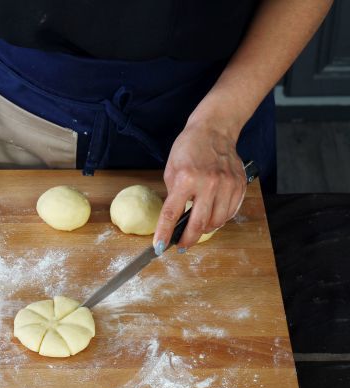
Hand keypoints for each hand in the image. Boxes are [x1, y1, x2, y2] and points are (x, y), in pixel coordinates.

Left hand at [153, 120, 245, 253]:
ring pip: (216, 222)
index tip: (159, 247)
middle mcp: (208, 182)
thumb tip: (174, 220)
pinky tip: (211, 217)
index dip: (165, 233)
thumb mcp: (171, 170)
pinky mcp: (239, 186)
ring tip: (196, 229)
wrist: (214, 130)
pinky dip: (219, 219)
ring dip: (204, 230)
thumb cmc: (189, 148)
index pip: (172, 213)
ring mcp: (227, 185)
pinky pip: (230, 213)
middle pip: (198, 223)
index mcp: (186, 178)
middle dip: (187, 239)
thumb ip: (174, 195)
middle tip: (181, 246)